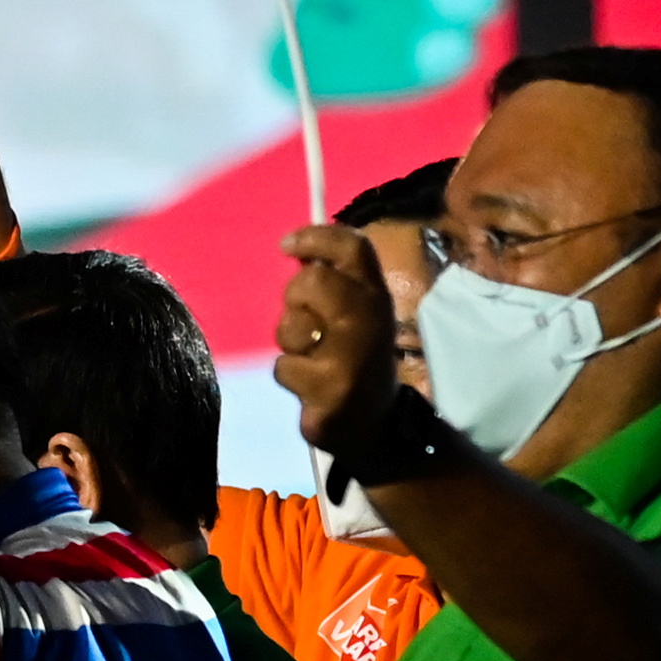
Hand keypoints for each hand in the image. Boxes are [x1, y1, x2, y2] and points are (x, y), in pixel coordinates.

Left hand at [274, 224, 401, 458]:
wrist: (375, 423)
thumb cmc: (352, 358)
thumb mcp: (354, 315)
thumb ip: (332, 284)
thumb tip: (296, 248)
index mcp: (375, 296)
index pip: (354, 248)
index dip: (318, 237)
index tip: (286, 245)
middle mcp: (370, 320)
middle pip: (313, 281)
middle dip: (295, 299)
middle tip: (307, 322)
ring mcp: (352, 356)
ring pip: (292, 327)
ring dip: (292, 342)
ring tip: (314, 359)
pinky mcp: (331, 390)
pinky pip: (284, 368)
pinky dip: (290, 376)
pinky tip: (312, 388)